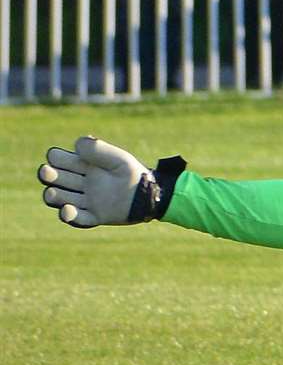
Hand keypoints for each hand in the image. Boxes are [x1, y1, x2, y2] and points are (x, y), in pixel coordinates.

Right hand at [38, 137, 170, 227]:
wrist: (153, 194)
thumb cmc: (134, 173)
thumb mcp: (118, 158)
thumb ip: (98, 149)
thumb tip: (76, 145)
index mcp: (84, 165)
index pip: (59, 159)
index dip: (56, 157)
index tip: (58, 157)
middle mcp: (81, 183)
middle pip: (54, 178)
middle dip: (48, 175)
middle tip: (47, 172)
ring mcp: (86, 200)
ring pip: (61, 199)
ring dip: (54, 196)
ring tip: (53, 193)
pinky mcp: (95, 216)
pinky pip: (78, 219)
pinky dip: (70, 216)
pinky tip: (67, 211)